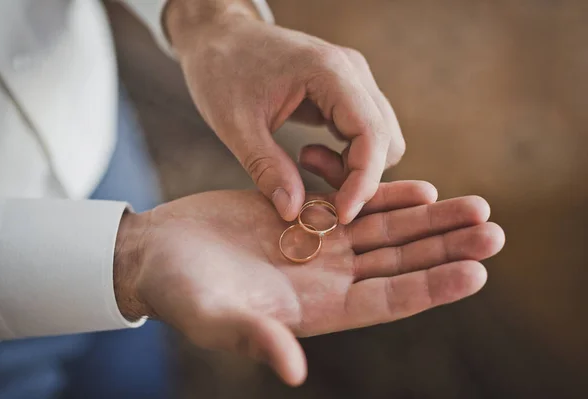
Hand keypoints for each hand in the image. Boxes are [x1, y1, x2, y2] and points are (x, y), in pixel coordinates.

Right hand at [114, 181, 504, 385]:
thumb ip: (254, 338)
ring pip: (386, 232)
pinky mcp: (302, 214)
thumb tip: (293, 370)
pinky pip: (355, 204)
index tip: (476, 272)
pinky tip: (421, 188)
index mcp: (316, 310)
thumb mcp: (214, 316)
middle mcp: (327, 279)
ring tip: (476, 206)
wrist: (159, 252)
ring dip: (429, 220)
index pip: (388, 301)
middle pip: (400, 264)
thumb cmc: (180, 291)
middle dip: (446, 248)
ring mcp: (318, 246)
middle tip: (493, 230)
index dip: (432, 288)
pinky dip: (387, 196)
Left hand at [165, 2, 405, 222]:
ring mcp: (352, 78)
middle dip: (358, 176)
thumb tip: (294, 213)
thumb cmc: (222, 70)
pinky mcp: (345, 90)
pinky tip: (308, 155)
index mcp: (329, 72)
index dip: (363, 181)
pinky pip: (365, 132)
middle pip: (386, 140)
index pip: (372, 134)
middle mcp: (352, 71)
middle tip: (311, 186)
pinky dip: (346, 155)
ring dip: (352, 166)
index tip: (340, 214)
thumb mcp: (236, 125)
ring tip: (304, 163)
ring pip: (380, 139)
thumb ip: (267, 169)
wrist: (219, 37)